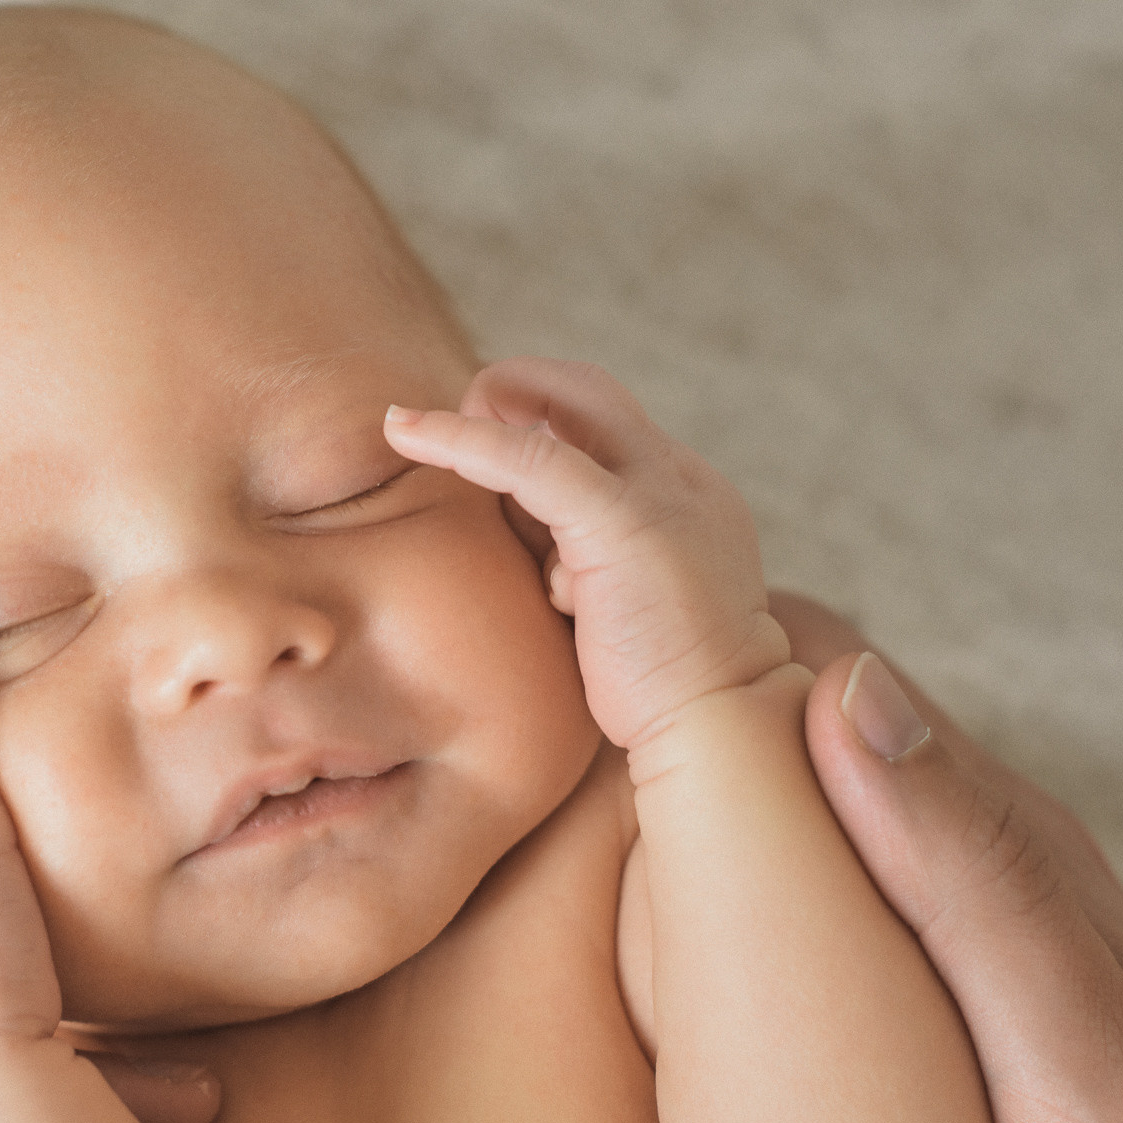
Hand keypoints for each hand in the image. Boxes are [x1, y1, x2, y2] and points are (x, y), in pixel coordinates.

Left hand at [385, 358, 788, 750]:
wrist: (716, 730)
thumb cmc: (663, 694)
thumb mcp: (627, 608)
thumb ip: (591, 568)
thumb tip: (546, 568)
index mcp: (686, 498)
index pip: (605, 428)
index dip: (538, 428)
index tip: (484, 463)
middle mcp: (679, 479)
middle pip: (588, 391)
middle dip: (515, 391)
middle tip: (453, 425)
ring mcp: (659, 493)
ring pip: (560, 408)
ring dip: (484, 412)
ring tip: (415, 434)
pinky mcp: (625, 521)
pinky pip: (528, 458)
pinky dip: (462, 439)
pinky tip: (405, 433)